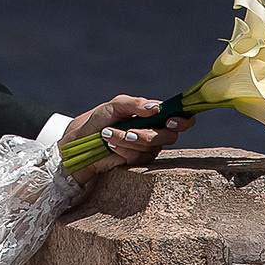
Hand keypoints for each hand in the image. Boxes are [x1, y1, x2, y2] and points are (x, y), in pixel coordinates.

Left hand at [65, 96, 195, 176]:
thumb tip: (156, 108)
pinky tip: (110, 144)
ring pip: (151, 146)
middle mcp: (156, 131)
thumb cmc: (99, 119)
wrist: (81, 140)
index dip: (182, 120)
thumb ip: (135, 104)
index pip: (181, 117)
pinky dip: (122, 149)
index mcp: (154, 115)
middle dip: (147, 134)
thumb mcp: (115, 105)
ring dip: (127, 139)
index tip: (169, 120)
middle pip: (170, 136)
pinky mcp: (138, 161)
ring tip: (107, 133)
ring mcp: (148, 148)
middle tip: (129, 130)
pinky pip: (139, 157)